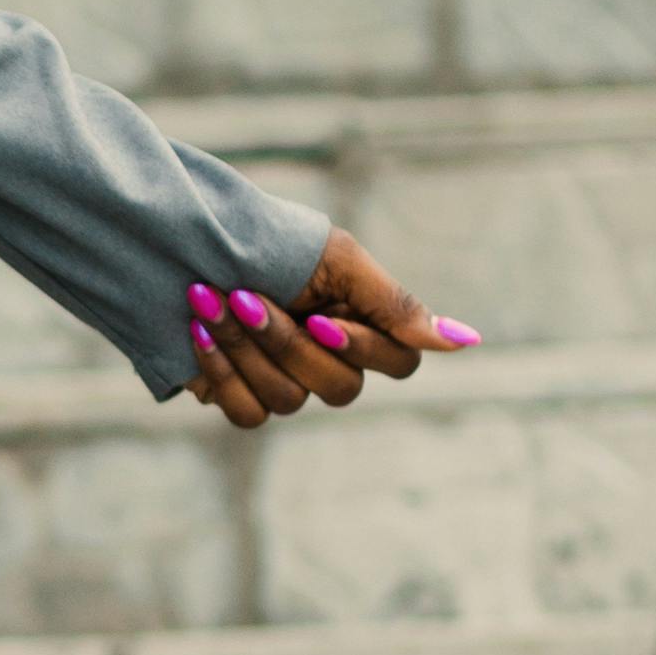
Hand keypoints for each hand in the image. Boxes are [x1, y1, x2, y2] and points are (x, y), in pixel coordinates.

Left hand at [185, 232, 477, 429]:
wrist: (188, 242)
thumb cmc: (270, 243)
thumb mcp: (337, 259)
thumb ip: (394, 304)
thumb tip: (467, 342)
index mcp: (364, 325)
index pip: (400, 363)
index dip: (363, 348)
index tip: (320, 318)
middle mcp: (332, 362)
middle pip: (340, 389)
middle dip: (287, 342)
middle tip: (245, 296)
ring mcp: (288, 384)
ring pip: (289, 399)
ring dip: (246, 348)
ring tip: (209, 301)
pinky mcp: (243, 398)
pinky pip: (249, 413)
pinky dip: (223, 372)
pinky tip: (200, 334)